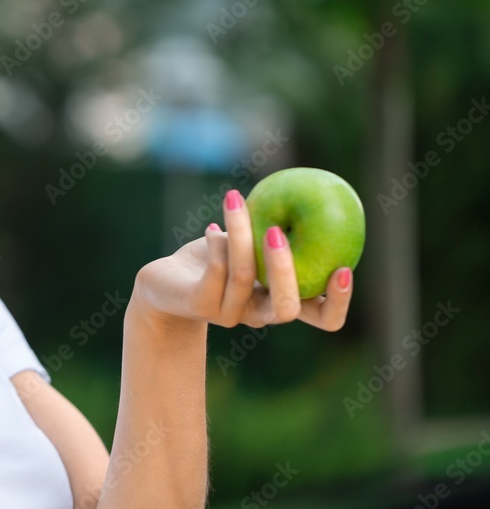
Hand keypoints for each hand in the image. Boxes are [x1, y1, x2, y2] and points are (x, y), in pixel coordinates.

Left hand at [130, 189, 352, 331]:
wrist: (165, 283)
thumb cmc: (215, 257)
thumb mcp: (251, 242)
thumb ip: (278, 228)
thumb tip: (316, 190)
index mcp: (279, 300)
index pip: (323, 318)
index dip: (339, 302)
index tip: (343, 268)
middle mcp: (258, 313)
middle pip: (285, 309)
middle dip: (285, 270)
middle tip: (278, 231)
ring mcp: (228, 313)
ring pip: (244, 276)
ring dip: (240, 233)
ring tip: (234, 200)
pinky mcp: (199, 305)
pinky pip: (215, 270)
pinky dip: (216, 241)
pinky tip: (211, 227)